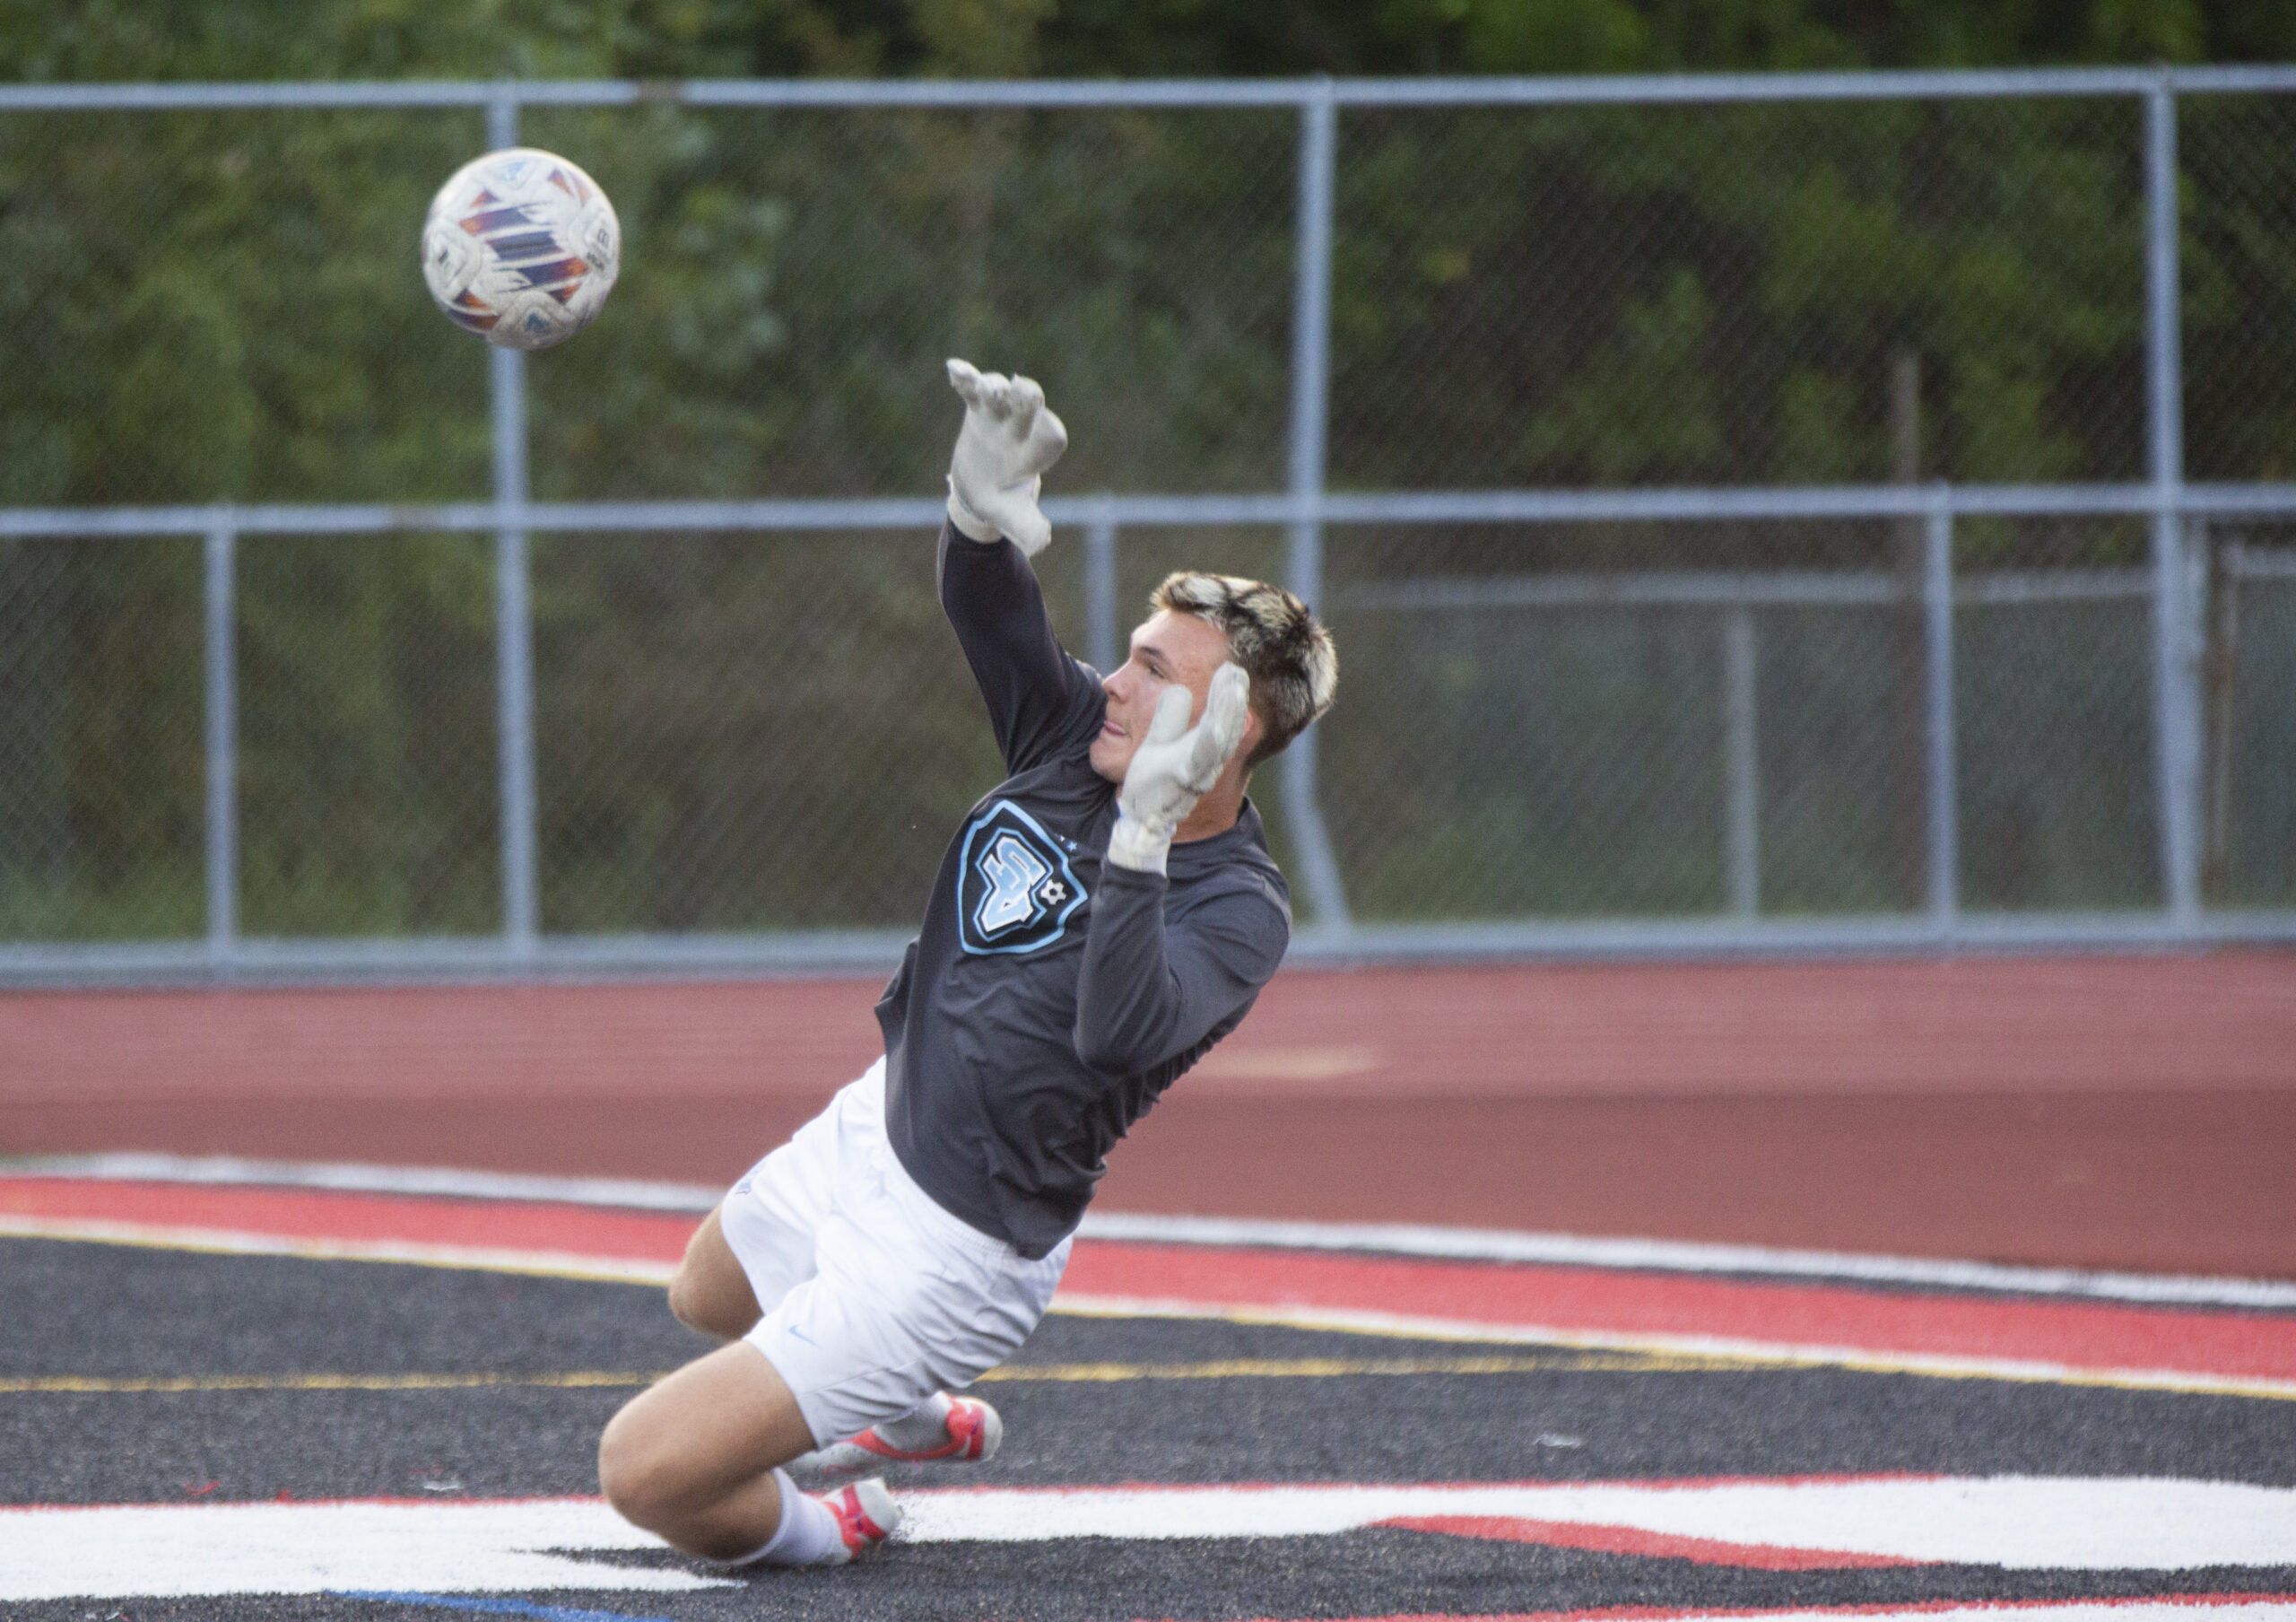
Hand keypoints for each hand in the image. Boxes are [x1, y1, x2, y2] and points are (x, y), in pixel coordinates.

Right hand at [946, 358, 1067, 555]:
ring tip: (984, 387)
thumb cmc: (1004, 504)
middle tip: (1022, 389)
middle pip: (1028, 406)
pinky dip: (964, 378)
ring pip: (999, 393)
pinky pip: (970, 390)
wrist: (981, 492)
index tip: (1049, 430)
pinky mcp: (976, 409)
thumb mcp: (1015, 521)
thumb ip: (1030, 530)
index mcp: (1037, 451)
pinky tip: (954, 368)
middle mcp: (1021, 428)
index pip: (1050, 437)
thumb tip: (1042, 538)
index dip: (1049, 433)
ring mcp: (998, 415)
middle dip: (1026, 398)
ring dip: (993, 387)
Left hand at [1107, 664, 1250, 874]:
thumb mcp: (1159, 739)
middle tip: (1238, 671)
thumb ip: (1170, 716)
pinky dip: (1208, 745)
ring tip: (1233, 690)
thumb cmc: (1153, 779)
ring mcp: (1197, 774)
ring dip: (1228, 716)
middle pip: (1228, 727)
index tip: (1234, 667)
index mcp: (1203, 748)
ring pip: (1219, 743)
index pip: (1222, 717)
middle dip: (1234, 699)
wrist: (1139, 817)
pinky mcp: (1180, 783)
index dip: (1230, 693)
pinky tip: (1213, 728)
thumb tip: (1178, 687)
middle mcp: (1207, 761)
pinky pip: (1197, 765)